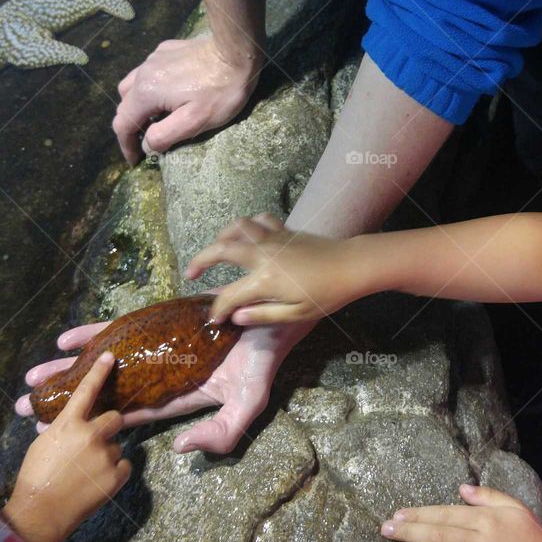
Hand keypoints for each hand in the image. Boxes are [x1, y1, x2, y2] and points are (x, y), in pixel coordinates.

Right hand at [3, 353, 130, 541]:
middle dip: (108, 426)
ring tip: (87, 470)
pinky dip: (114, 472)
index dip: (98, 371)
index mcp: (68, 424)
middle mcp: (91, 434)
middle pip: (114, 418)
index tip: (109, 356)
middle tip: (95, 440)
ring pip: (116, 445)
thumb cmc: (35, 477)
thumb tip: (70, 423)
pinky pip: (124, 465)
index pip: (86, 391)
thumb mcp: (43, 444)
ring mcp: (106, 455)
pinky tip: (97, 481)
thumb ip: (60, 429)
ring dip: (106, 453)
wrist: (41, 512)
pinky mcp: (117, 475)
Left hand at [15, 317, 312, 453]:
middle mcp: (160, 374)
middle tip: (30, 406)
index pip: (128, 414)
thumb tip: (178, 448)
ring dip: (70, 369)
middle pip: (106, 390)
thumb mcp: (247, 405)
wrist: (270, 313)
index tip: (59, 432)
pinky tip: (65, 340)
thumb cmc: (262, 359)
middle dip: (69, 398)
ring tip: (34, 377)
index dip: (93, 425)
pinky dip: (91, 334)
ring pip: (105, 360)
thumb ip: (221, 434)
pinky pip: (118, 328)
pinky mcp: (157, 321)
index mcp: (177, 397)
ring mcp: (156, 346)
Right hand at [113, 32, 262, 163]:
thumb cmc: (220, 91)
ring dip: (136, 106)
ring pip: (131, 85)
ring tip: (152, 119)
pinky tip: (165, 93)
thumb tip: (147, 145)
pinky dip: (148, 87)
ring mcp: (153, 58)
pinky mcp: (166, 50)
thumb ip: (165, 135)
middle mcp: (143, 73)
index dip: (126, 146)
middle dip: (130, 127)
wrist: (236, 52)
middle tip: (144, 143)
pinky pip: (147, 71)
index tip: (135, 161)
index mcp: (146, 93)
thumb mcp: (194, 122)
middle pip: (124, 105)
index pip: (123, 124)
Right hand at [186, 213, 367, 324]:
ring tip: (215, 250)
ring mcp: (273, 238)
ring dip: (221, 236)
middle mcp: (263, 254)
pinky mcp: (284, 230)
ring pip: (237, 227)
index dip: (218, 311)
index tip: (214, 320)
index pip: (230, 297)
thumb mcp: (296, 315)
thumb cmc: (327, 294)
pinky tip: (248, 235)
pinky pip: (260, 220)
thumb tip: (236, 317)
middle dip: (200, 261)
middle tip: (190, 274)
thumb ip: (262, 315)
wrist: (351, 266)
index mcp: (264, 280)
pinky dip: (249, 224)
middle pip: (221, 249)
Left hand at [380, 484, 541, 541]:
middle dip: (410, 530)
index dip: (421, 513)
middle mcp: (482, 540)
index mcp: (488, 518)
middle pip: (440, 534)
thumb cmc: (532, 539)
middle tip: (385, 528)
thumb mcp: (515, 508)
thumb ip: (488, 496)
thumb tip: (461, 488)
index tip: (399, 513)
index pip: (447, 514)